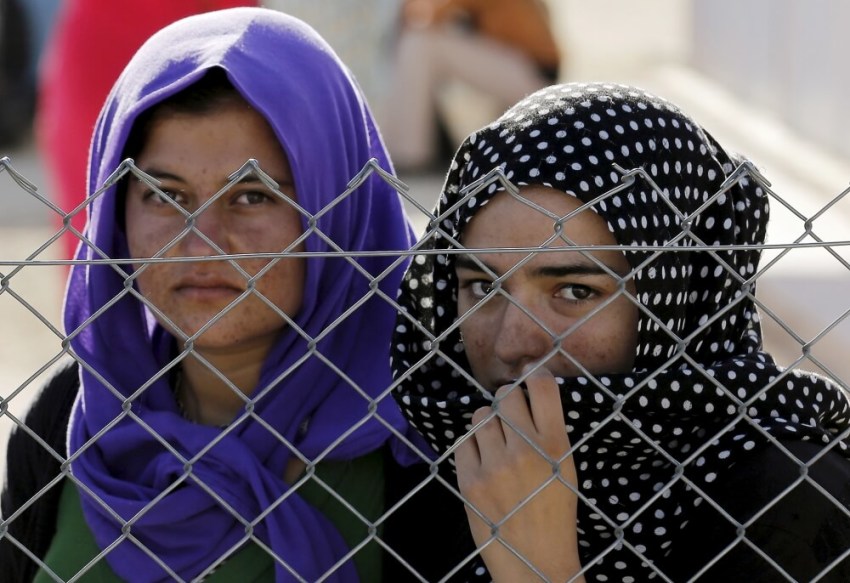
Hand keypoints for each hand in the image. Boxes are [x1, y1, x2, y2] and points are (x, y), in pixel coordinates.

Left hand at [455, 367, 583, 581]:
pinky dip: (473, 447)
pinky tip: (484, 462)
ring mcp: (494, 466)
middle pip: (506, 395)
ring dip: (489, 423)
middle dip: (508, 401)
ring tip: (497, 444)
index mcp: (556, 446)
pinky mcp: (469, 480)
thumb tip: (527, 389)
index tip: (531, 379)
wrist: (535, 562)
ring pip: (481, 416)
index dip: (536, 376)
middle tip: (511, 416)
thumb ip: (548, 430)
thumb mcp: (565, 468)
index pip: (542, 387)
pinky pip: (464, 441)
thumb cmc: (553, 512)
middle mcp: (525, 451)